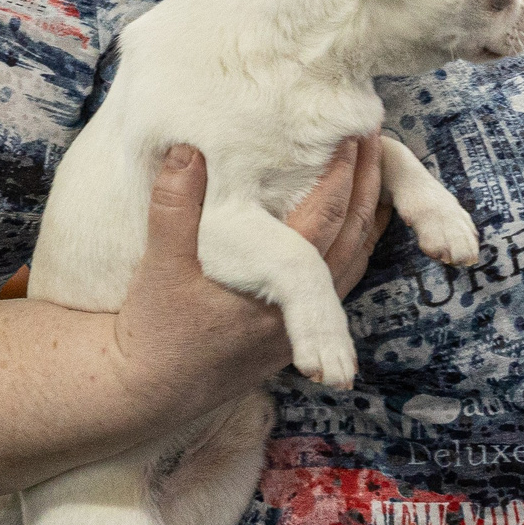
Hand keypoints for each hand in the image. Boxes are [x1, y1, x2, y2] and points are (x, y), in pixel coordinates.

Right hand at [109, 137, 388, 404]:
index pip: (323, 221)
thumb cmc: (153, 330)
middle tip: (374, 136)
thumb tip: (186, 151)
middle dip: (368, 186)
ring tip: (374, 171)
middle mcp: (298, 312)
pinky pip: (340, 284)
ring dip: (368, 215)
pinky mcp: (291, 335)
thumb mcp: (158, 265)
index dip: (342, 174)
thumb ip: (173, 206)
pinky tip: (353, 225)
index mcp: (271, 291)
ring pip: (354, 264)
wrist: (149, 391)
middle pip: (353, 239)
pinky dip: (354, 247)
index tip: (351, 132)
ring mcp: (299, 327)